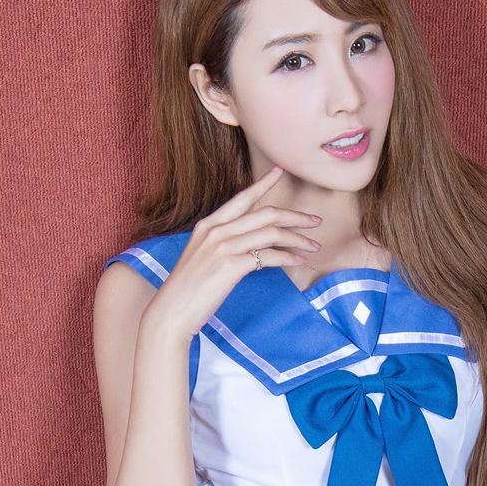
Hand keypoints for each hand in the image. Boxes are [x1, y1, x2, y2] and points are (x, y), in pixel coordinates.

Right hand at [146, 165, 322, 342]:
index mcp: (208, 225)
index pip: (242, 198)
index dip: (263, 184)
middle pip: (265, 214)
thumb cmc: (187, 292)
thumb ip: (222, 246)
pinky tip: (298, 261)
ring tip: (313, 245)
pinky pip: (268, 256)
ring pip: (271, 233)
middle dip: (295, 216)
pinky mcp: (231, 266)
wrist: (171, 313)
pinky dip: (287, 257)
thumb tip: (248, 247)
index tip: (280, 172)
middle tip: (315, 221)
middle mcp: (216, 231)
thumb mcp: (202, 258)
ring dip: (297, 238)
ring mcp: (223, 247)